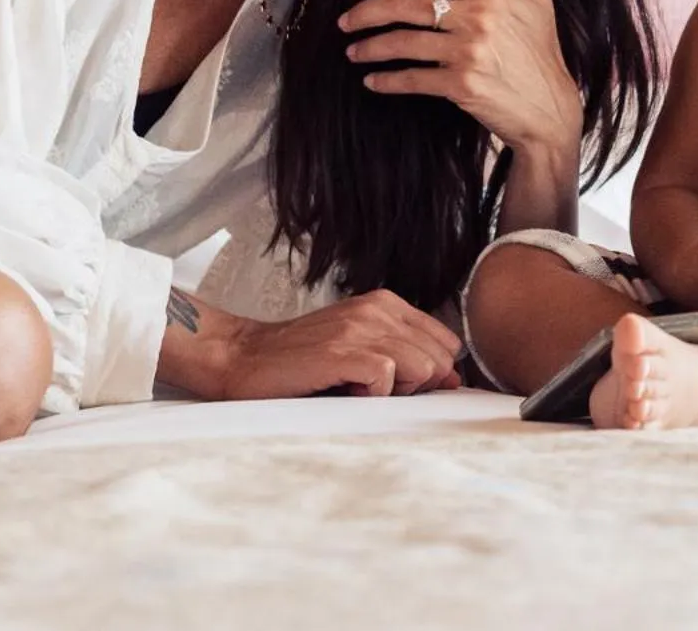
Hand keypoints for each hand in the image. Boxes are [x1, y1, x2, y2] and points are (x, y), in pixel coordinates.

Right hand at [214, 290, 464, 398]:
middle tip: (373, 388)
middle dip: (417, 384)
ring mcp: (359, 328)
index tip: (398, 383)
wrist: (243, 358)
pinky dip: (374, 394)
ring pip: (422, 367)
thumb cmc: (303, 361)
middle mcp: (377, 309)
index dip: (431, 372)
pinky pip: (388, 376)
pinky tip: (347, 391)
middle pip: (440, 358)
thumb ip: (408, 357)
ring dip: (395, 390)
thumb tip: (454, 380)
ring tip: (358, 388)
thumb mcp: (362, 349)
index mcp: (386, 304)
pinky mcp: (341, 351)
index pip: (447, 343)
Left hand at [339, 0, 581, 175]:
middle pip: (403, 4)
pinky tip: (373, 81)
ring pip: (401, 42)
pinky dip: (386, 81)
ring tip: (354, 51)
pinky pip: (411, 79)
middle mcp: (478, 16)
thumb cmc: (542, 54)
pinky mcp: (462, 85)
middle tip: (344, 20)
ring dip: (368, 47)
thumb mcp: (540, 0)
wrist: (551, 110)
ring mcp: (469, 51)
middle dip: (364, 12)